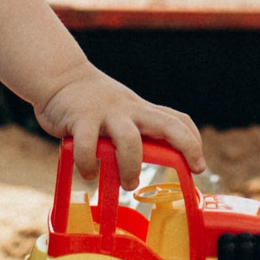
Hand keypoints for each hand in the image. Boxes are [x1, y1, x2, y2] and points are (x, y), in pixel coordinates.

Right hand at [33, 67, 204, 179]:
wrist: (60, 76)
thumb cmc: (93, 100)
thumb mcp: (123, 109)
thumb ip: (136, 128)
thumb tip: (151, 158)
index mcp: (141, 109)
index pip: (177, 119)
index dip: (193, 141)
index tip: (199, 163)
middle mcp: (129, 110)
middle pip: (167, 124)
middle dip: (185, 146)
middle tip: (192, 169)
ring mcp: (106, 113)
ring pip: (129, 140)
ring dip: (132, 166)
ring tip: (128, 183)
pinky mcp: (81, 119)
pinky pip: (88, 147)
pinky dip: (89, 165)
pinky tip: (89, 174)